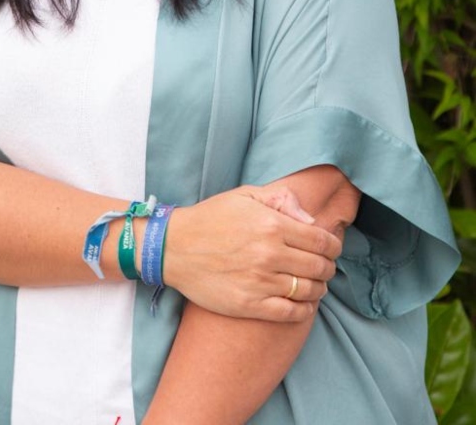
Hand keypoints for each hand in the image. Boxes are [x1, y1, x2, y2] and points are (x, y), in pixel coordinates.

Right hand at [162, 185, 341, 320]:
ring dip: (319, 289)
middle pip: (319, 267)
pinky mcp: (250, 304)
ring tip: (314, 285)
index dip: (333, 245)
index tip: (332, 248)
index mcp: (272, 224)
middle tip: (324, 267)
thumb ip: (281, 200)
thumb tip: (310, 219)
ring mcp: (260, 281)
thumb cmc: (211, 218)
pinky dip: (304, 310)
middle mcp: (269, 253)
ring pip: (309, 291)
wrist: (174, 247)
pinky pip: (290, 313)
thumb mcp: (245, 196)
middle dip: (328, 267)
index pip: (321, 240)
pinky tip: (302, 304)